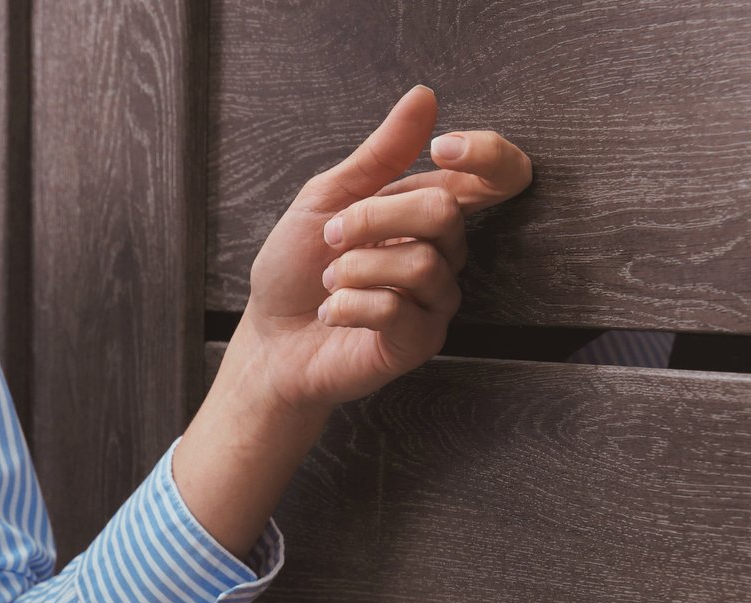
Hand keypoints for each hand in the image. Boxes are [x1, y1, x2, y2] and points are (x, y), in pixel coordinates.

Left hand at [230, 84, 531, 416]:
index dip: (487, 155)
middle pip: (443, 211)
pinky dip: (349, 305)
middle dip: (372, 218)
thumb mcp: (326, 199)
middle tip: (331, 238)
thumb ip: (379, 154)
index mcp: (427, 211)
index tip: (442, 148)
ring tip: (329, 282)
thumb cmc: (295, 269)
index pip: (497, 175)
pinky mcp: (420, 342)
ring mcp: (437, 300)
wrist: (269, 339)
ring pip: (420, 262)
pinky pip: (398, 310)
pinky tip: (332, 313)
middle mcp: (444, 253)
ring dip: (353, 268)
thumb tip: (424, 97)